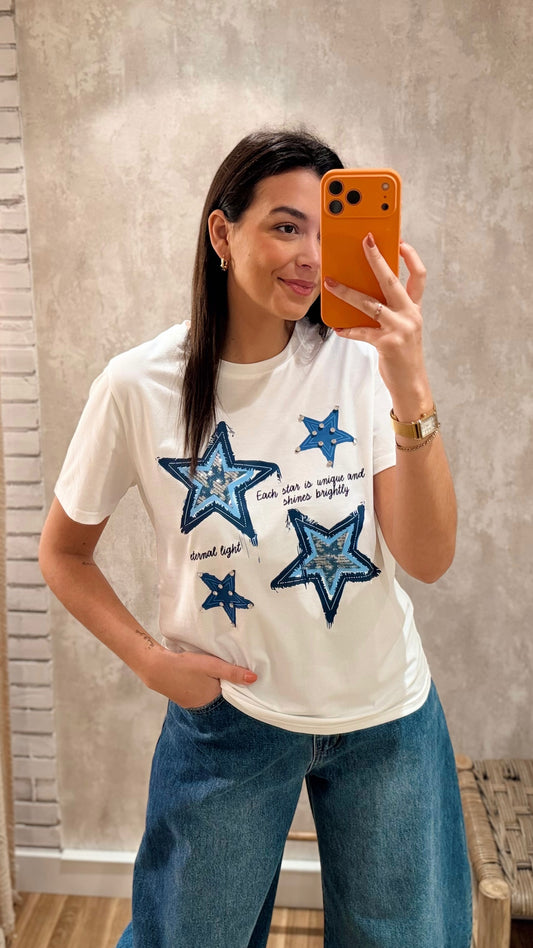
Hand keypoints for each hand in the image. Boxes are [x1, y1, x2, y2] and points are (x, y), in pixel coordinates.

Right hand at [143, 645, 256, 708]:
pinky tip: (198, 676)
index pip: (229, 694)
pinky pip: (197, 693)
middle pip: (218, 694)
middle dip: (222, 684)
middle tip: (224, 669)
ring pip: (207, 693)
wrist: (156, 667)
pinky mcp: (182, 698)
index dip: (234, 684)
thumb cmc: (185, 666)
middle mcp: (202, 705)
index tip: (238, 674)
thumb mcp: (212, 665)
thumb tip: (254, 679)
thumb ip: (232, 672)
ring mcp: (190, 703)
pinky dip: (200, 685)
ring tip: (211, 672)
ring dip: (210, 684)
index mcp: (212, 699)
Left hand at [324, 234, 432, 417]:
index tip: (399, 242)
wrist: (411, 384)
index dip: (411, 257)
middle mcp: (410, 315)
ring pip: (370, 304)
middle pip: (392, 280)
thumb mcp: (403, 327)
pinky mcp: (387, 344)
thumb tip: (365, 293)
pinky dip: (348, 330)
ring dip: (347, 292)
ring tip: (330, 283)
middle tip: (365, 242)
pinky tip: (338, 328)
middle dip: (377, 259)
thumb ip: (391, 310)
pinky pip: (362, 332)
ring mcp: (400, 329)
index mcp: (414, 308)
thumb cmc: (404, 355)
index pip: (419, 276)